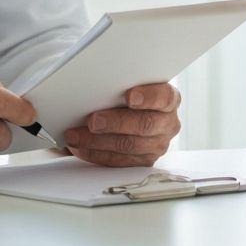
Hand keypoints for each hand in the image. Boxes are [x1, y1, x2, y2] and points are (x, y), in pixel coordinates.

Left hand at [64, 84, 181, 166]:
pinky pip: (119, 162)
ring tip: (76, 136)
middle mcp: (168, 123)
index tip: (129, 97)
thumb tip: (98, 84)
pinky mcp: (144, 162)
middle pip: (145, 124)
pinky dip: (96, 154)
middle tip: (93, 121)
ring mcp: (158, 145)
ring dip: (98, 142)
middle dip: (115, 122)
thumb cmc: (132, 95)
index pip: (164, 97)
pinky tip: (81, 148)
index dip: (148, 97)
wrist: (138, 113)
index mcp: (169, 99)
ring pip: (129, 146)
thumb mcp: (134, 84)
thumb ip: (124, 84)